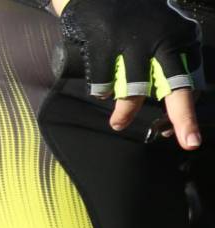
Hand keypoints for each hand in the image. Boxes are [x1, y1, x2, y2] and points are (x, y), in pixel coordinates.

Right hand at [56, 0, 201, 146]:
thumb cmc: (138, 19)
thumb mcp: (165, 32)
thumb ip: (169, 63)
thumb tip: (173, 104)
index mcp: (180, 39)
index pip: (190, 81)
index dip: (186, 111)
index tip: (187, 137)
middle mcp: (161, 41)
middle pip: (176, 86)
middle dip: (183, 117)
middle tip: (189, 142)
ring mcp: (132, 43)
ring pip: (133, 92)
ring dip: (125, 113)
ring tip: (119, 123)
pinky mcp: (104, 45)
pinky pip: (103, 83)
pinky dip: (102, 92)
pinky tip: (103, 89)